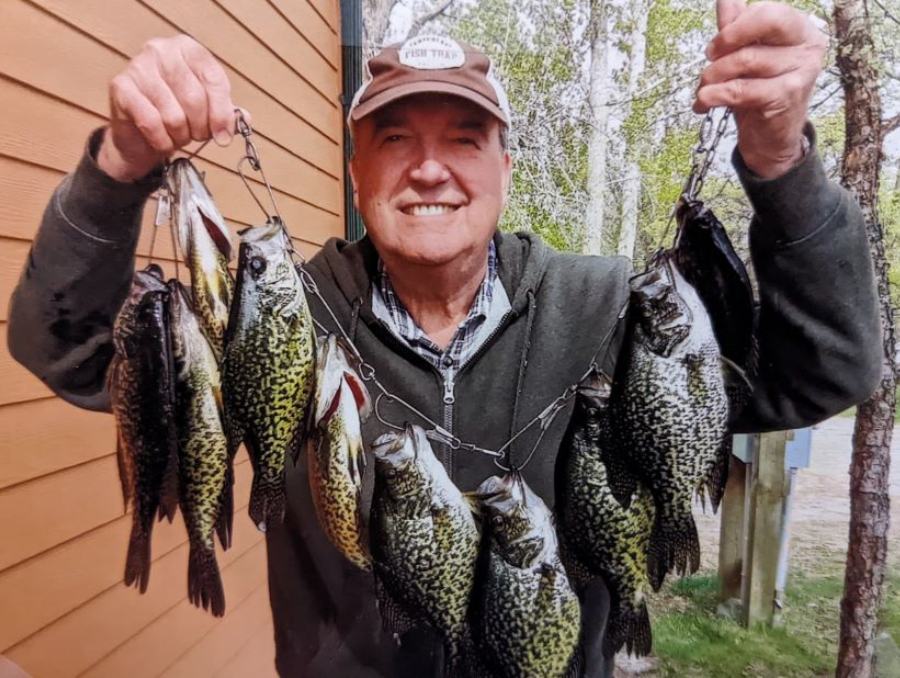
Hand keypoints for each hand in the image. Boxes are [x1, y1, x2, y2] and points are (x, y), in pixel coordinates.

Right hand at [98, 35, 240, 181]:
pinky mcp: (121, 87)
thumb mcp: (207, 110)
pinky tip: (162, 140)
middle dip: (201, 127)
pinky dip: (162, 141)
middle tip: (197, 135)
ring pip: (174, 115)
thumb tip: (243, 118)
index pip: (214, 79)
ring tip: (178, 135)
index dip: (222, 113)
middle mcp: (162, 50)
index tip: (224, 136)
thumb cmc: (176, 114)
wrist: (139, 135)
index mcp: (188, 48)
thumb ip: (227, 111)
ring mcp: (138, 67)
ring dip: (181, 135)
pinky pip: (152, 123)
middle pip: (195, 98)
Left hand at [694, 0, 827, 178]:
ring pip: (745, 59)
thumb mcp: (747, 57)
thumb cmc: (759, 94)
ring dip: (712, 76)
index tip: (715, 47)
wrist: (770, 140)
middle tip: (709, 58)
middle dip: (728, 39)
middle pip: (765, 20)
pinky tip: (704, 103)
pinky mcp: (786, 97)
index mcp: (800, 29)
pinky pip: (740, 89)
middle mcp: (808, 46)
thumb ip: (737, 27)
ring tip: (703, 89)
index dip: (734, 27)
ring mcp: (801, 71)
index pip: (767, 11)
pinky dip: (714, 95)